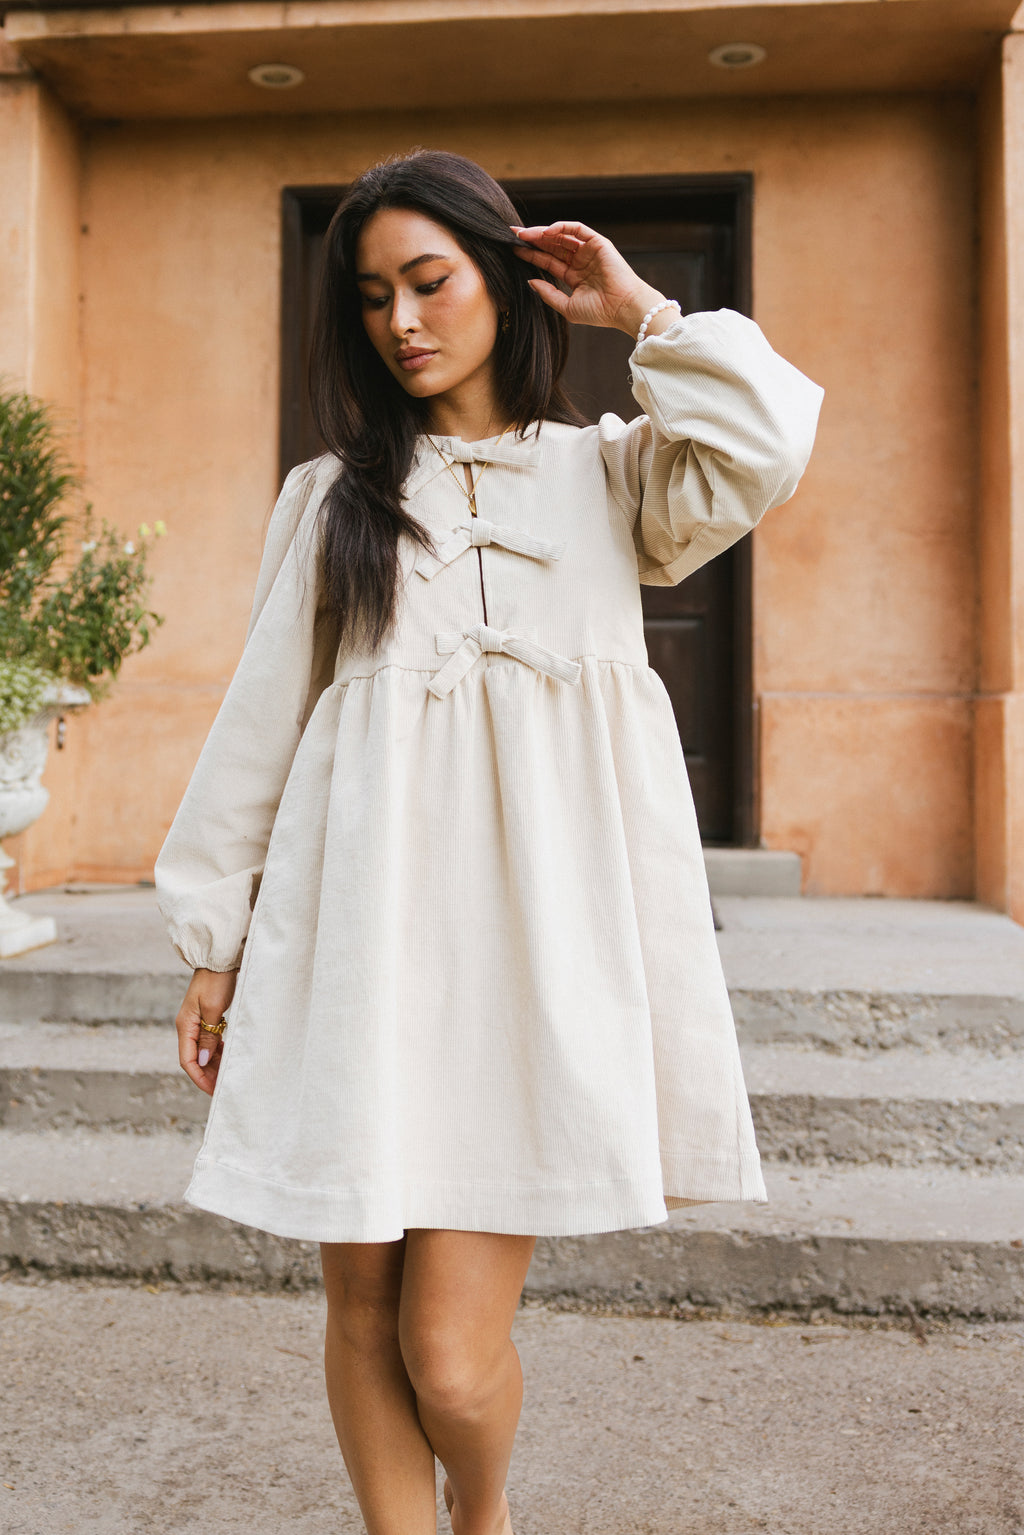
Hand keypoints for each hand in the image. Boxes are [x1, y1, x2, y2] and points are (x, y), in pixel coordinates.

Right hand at [176, 967, 236, 1096]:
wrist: (219, 960)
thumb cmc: (216, 981)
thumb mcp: (213, 1010)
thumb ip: (208, 1036)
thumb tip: (202, 1060)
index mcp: (185, 1026)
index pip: (187, 1060)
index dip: (199, 1077)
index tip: (213, 1090)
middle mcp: (188, 1026)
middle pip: (194, 1058)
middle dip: (207, 1074)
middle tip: (222, 1086)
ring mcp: (197, 1022)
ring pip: (202, 1050)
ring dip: (212, 1064)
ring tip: (226, 1075)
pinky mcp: (206, 1017)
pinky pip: (209, 1040)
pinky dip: (216, 1051)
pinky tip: (226, 1056)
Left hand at [512, 221, 665, 335]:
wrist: (622, 308)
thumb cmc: (600, 312)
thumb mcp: (567, 306)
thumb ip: (548, 294)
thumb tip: (530, 281)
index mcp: (574, 276)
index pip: (548, 261)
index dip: (531, 255)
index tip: (514, 250)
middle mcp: (581, 261)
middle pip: (552, 246)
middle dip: (533, 239)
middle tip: (513, 235)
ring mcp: (589, 251)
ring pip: (562, 235)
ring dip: (543, 232)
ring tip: (525, 233)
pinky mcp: (598, 242)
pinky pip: (576, 229)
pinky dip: (561, 227)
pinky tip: (546, 231)